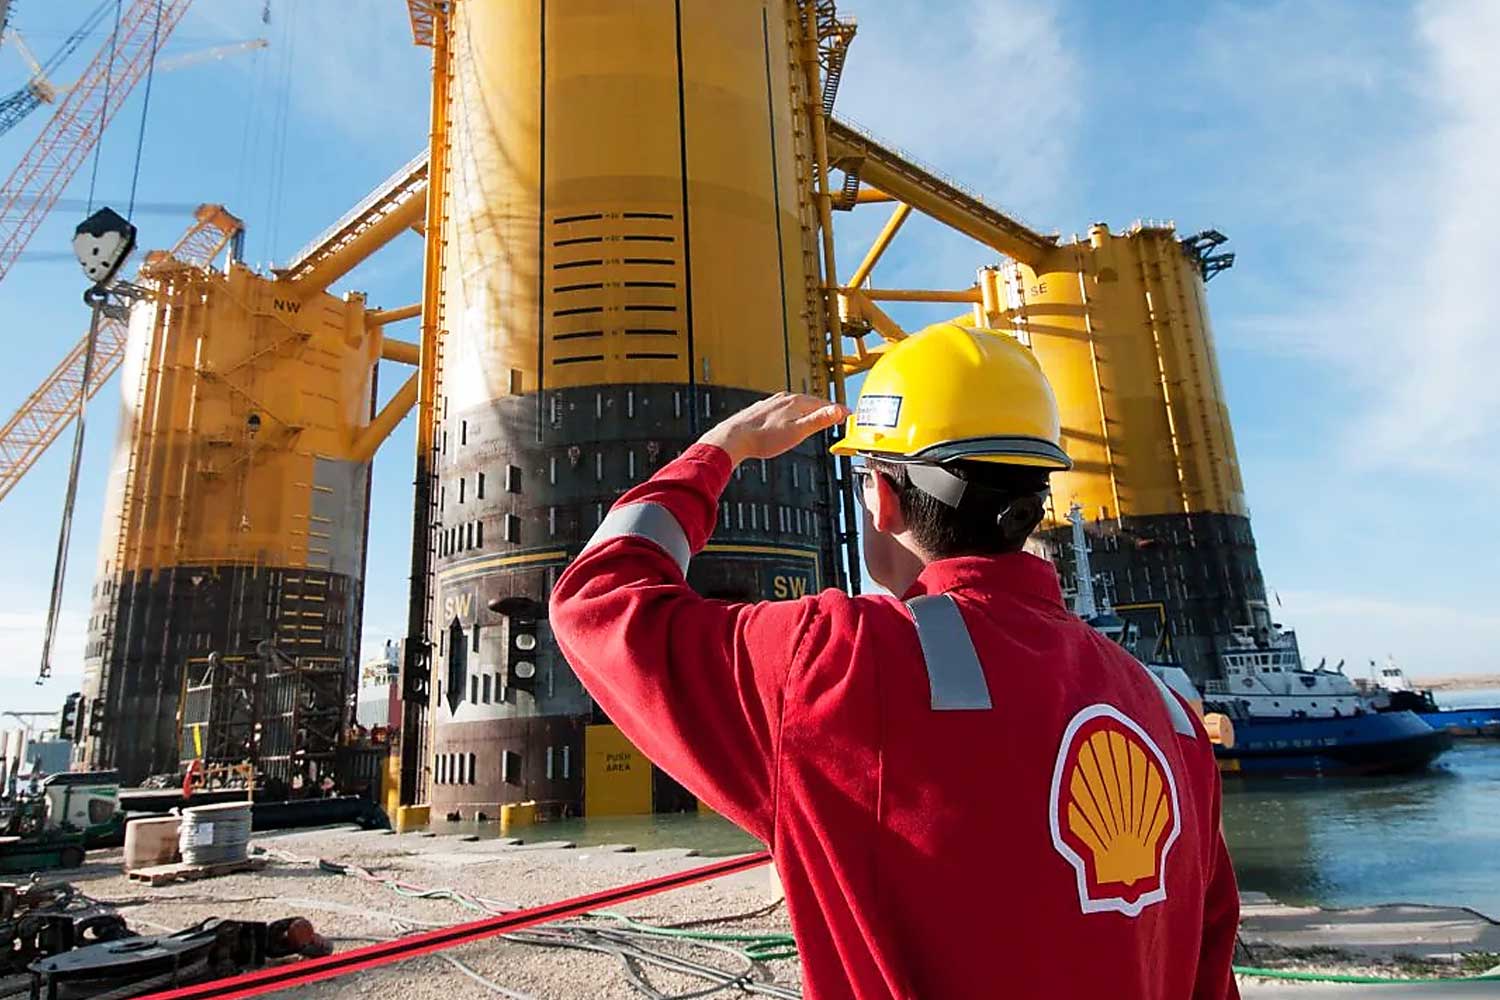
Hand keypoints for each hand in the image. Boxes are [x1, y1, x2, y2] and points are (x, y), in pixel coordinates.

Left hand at [699, 392, 850, 465]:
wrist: (734, 438)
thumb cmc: (763, 438)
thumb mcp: (798, 432)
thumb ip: (819, 420)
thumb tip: (838, 410)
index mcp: (796, 402)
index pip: (824, 404)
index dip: (837, 411)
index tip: (848, 415)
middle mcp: (784, 399)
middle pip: (810, 403)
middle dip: (824, 410)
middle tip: (835, 417)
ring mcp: (772, 403)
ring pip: (796, 405)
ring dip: (807, 411)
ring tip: (815, 418)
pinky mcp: (762, 410)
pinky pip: (783, 409)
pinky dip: (792, 414)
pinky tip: (788, 421)